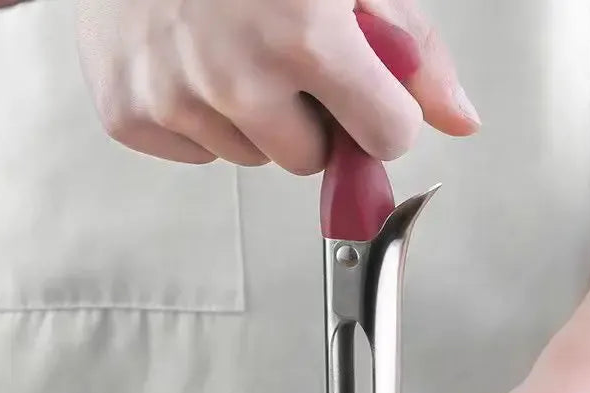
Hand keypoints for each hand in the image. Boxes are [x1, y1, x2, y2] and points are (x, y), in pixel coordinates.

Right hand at [75, 0, 478, 170]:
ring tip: (231, 46)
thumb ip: (413, 50)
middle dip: (312, 119)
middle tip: (285, 57)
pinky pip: (197, 154)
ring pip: (253, 158)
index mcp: (305, 36)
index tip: (366, 94)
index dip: (382, 115)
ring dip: (254, 117)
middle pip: (314, 160)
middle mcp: (238, 79)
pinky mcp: (129, 114)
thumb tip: (459, 121)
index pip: (388, 138)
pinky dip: (200, 118)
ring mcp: (176, 100)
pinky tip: (190, 61)